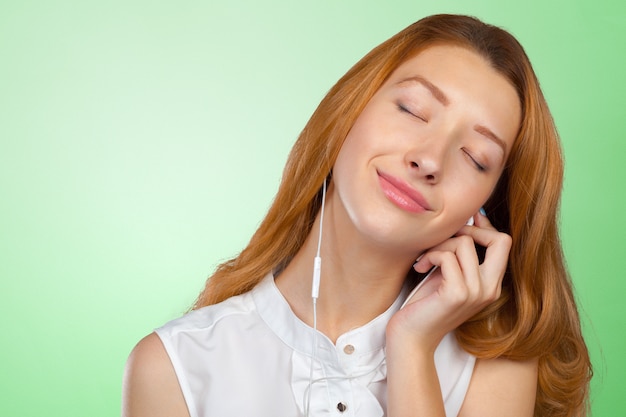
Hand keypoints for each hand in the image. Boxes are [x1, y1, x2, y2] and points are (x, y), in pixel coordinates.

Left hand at [387, 212, 511, 352]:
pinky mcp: (458, 294)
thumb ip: (460, 254)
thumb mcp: (448, 274)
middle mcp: (491, 289)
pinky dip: (430, 256)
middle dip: (468, 228)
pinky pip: (447, 256)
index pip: (503, 242)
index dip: (482, 225)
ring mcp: (477, 293)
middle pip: (499, 240)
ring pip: (464, 243)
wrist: (412, 338)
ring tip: (425, 258)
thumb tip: (468, 218)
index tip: (461, 220)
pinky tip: (420, 267)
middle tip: (442, 238)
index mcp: (492, 284)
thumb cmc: (426, 304)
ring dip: (439, 244)